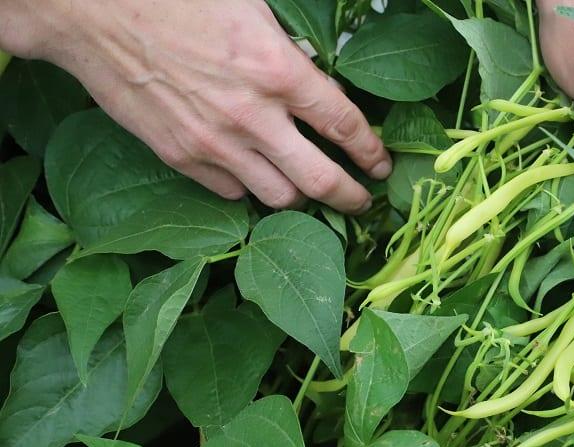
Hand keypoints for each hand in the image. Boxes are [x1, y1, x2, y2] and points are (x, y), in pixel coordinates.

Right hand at [0, 0, 391, 212]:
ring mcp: (216, 144)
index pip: (345, 126)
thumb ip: (290, 55)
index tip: (381, 165)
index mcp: (278, 70)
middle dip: (352, 197)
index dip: (372, 152)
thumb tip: (319, 86)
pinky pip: (233, 193)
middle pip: (321, 180)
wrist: (91, 9)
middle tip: (363, 201)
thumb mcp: (251, 9)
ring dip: (301, 197)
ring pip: (280, 197)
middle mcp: (253, 116)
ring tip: (308, 188)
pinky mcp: (182, 158)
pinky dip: (251, 189)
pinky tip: (255, 174)